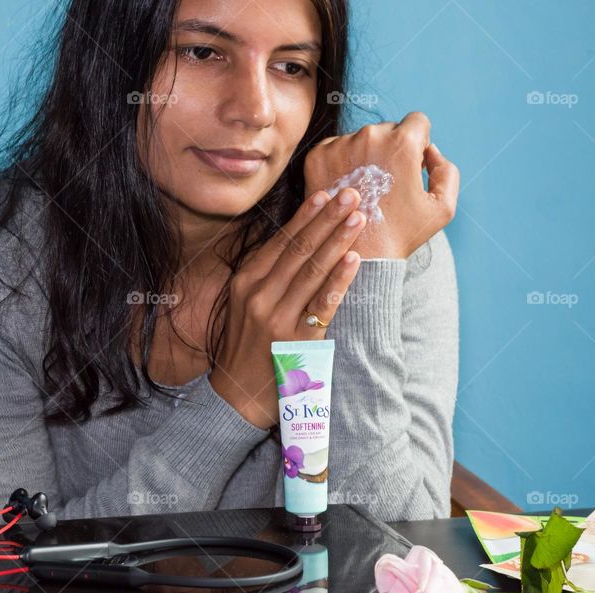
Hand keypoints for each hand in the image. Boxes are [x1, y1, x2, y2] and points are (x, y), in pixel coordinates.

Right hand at [209, 188, 365, 429]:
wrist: (236, 397)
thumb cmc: (244, 347)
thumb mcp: (242, 305)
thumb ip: (264, 276)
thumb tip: (295, 242)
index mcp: (245, 282)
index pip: (279, 242)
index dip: (305, 216)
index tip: (325, 194)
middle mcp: (258, 295)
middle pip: (298, 250)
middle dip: (326, 219)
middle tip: (351, 194)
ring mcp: (276, 318)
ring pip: (311, 271)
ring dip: (337, 240)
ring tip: (357, 217)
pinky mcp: (295, 341)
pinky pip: (322, 305)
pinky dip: (339, 281)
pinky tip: (354, 260)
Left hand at [303, 111, 459, 259]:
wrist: (358, 256)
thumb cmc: (402, 234)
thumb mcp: (443, 207)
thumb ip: (446, 170)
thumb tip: (431, 150)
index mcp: (402, 142)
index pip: (417, 122)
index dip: (418, 145)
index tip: (410, 168)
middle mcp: (368, 136)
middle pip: (387, 129)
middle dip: (391, 150)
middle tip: (386, 185)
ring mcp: (339, 145)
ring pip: (359, 138)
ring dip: (365, 156)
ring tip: (365, 191)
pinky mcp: (316, 157)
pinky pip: (335, 148)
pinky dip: (341, 163)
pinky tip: (347, 190)